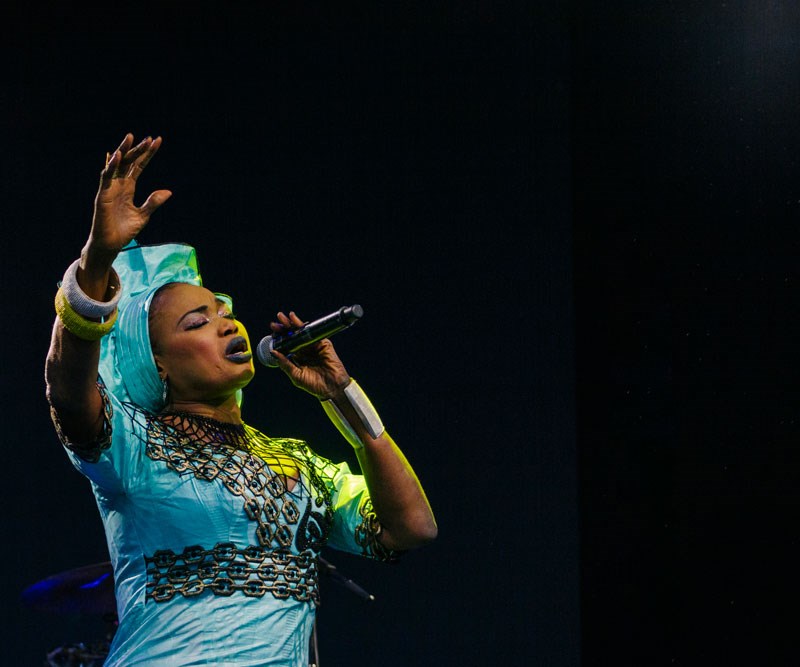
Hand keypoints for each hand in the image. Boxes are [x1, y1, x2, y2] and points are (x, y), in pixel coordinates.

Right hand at [83, 133, 170, 269]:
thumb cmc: (124, 230)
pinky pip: (106, 177)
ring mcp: (110, 188)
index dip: (147, 155)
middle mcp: (119, 184)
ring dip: (124, 151)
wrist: (111, 244)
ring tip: (131, 137)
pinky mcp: (103, 195)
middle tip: (149, 139)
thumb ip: (153, 202)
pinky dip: (111, 166)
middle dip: (138, 150)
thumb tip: (168, 191)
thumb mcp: (143, 215)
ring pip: (116, 165)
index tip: (157, 142)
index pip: (139, 166)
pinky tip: (118, 155)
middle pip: (129, 162)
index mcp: (129, 188)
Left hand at [269, 311, 350, 398]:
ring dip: (292, 324)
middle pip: (291, 336)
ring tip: (282, 317)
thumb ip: (285, 364)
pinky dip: (304, 326)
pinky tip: (297, 321)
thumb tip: (272, 352)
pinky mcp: (323, 343)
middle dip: (283, 328)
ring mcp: (313, 346)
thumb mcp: (296, 375)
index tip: (271, 333)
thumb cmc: (314, 385)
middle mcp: (304, 350)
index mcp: (296, 358)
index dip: (278, 339)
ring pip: (301, 332)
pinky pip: (312, 333)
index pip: (285, 345)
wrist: (333, 388)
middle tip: (274, 324)